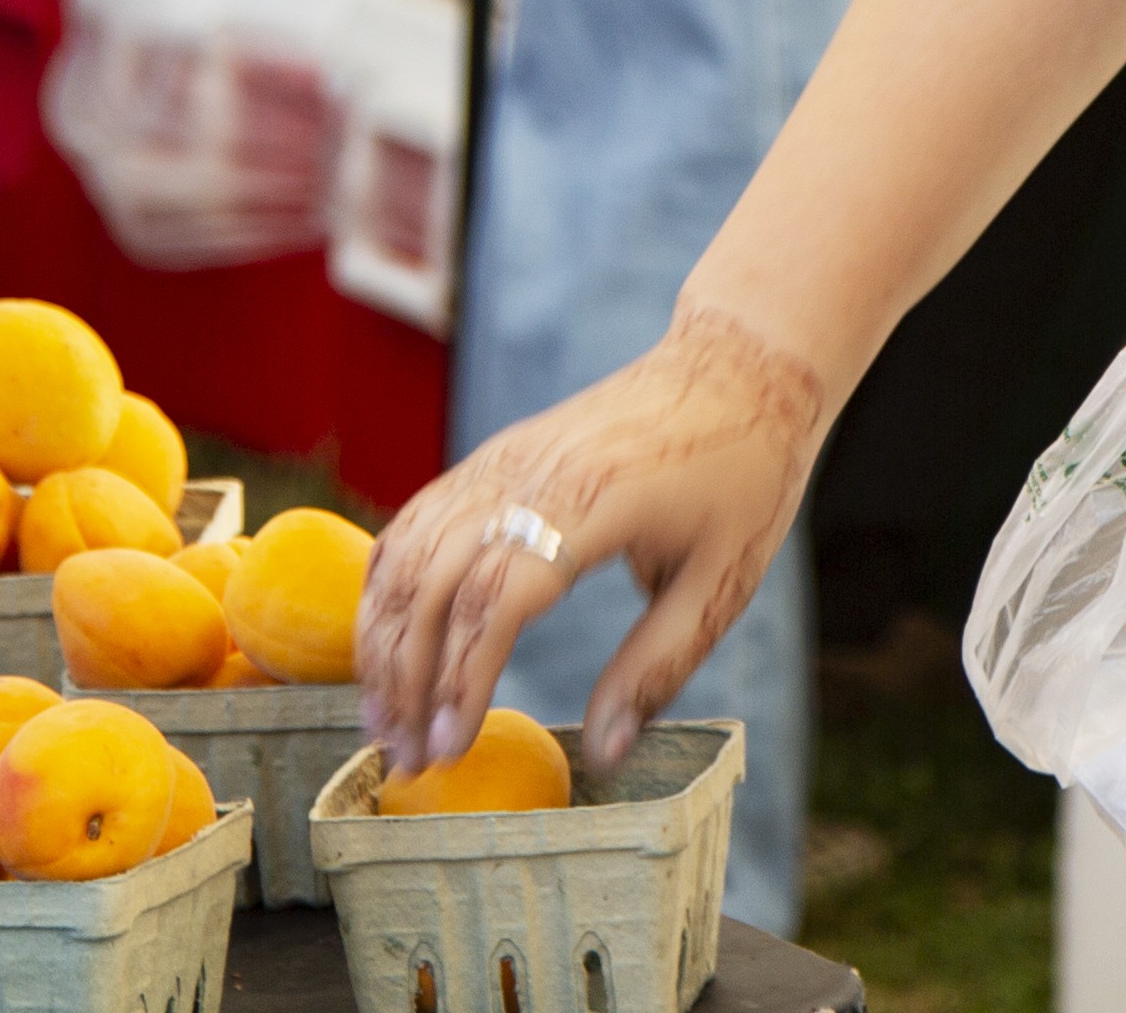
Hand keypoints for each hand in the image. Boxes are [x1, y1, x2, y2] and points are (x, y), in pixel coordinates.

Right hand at [357, 312, 828, 771]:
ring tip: (384, 721)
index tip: (448, 748)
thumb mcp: (724, 580)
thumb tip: (604, 756)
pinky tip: (385, 647)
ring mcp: (503, 459)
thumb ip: (658, 667)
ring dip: (383, 641)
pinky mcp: (493, 456)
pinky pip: (415, 521)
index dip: (463, 677)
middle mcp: (531, 474)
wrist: (737, 367)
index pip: (500, 597)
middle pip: (434, 580)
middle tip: (406, 758)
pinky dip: (387, 587)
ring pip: (408, 551)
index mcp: (595, 503)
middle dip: (408, 678)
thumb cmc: (743, 475)